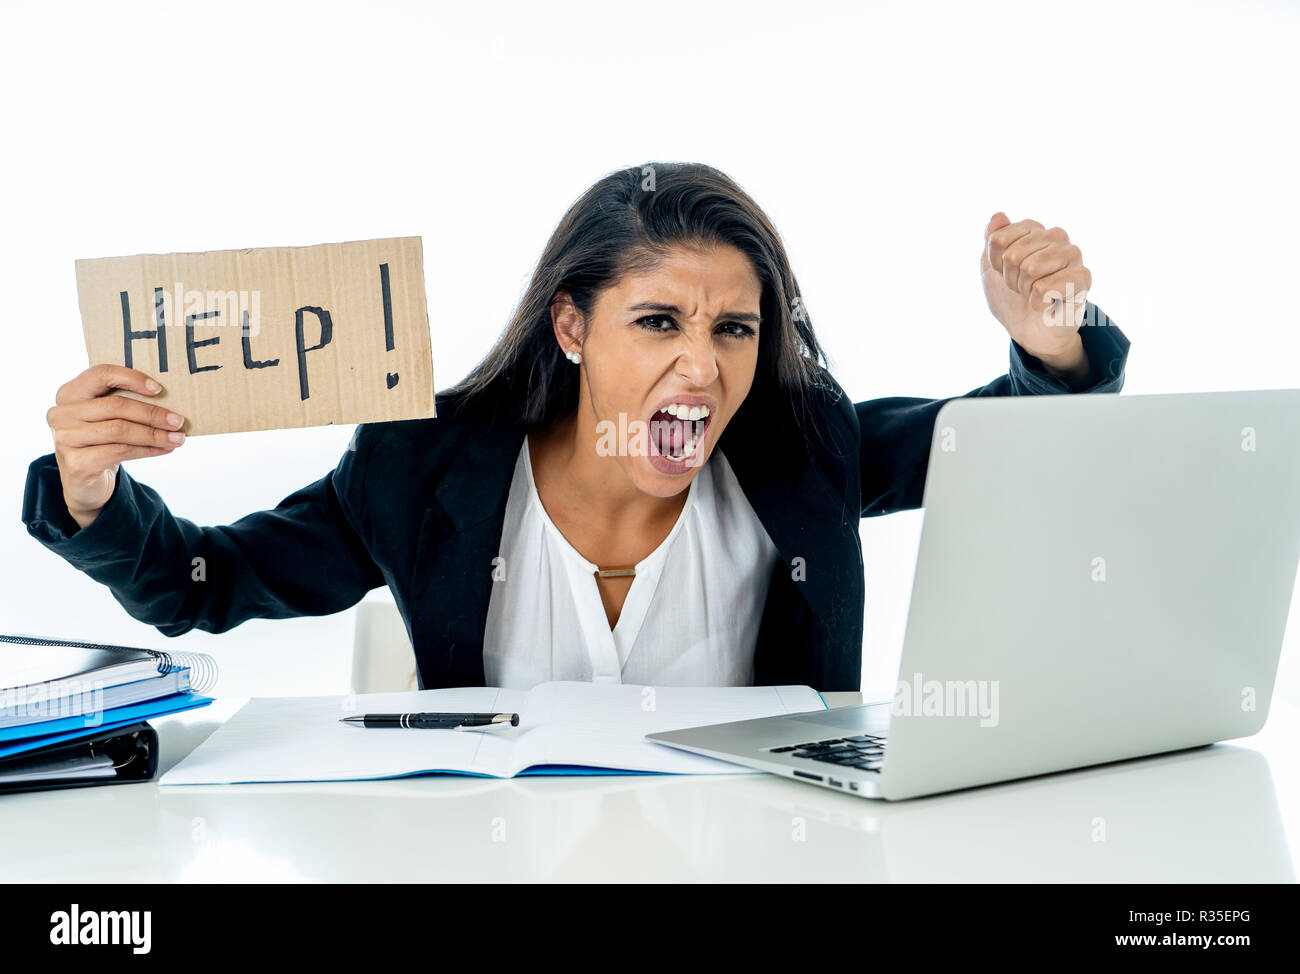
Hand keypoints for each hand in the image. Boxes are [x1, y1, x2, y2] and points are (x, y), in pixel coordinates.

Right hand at [46, 365, 185, 528]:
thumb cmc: (102, 441)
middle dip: (151, 414)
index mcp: (69, 393)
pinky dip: (148, 450)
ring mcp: (65, 439)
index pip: (100, 374)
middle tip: (178, 421)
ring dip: (154, 434)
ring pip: (119, 430)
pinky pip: (120, 452)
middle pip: (114, 406)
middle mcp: (61, 414)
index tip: (158, 389)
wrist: (85, 481)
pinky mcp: (76, 463)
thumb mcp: (108, 418)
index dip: (131, 378)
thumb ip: (126, 404)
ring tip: (178, 438)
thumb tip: (169, 402)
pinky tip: (164, 449)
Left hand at [981, 212, 1092, 379]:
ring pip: (1029, 268)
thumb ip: (993, 240)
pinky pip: (1045, 287)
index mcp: (1034, 230)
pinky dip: (1038, 303)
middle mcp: (1056, 236)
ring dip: (1024, 290)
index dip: (995, 264)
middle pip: (1013, 255)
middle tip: (1022, 288)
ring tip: (1035, 294)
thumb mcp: (991, 268)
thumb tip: (998, 215)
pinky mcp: (1083, 277)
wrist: (1029, 330)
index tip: (1006, 274)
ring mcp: (1072, 254)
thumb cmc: (1011, 297)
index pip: (998, 239)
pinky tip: (1048, 303)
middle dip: (1011, 280)